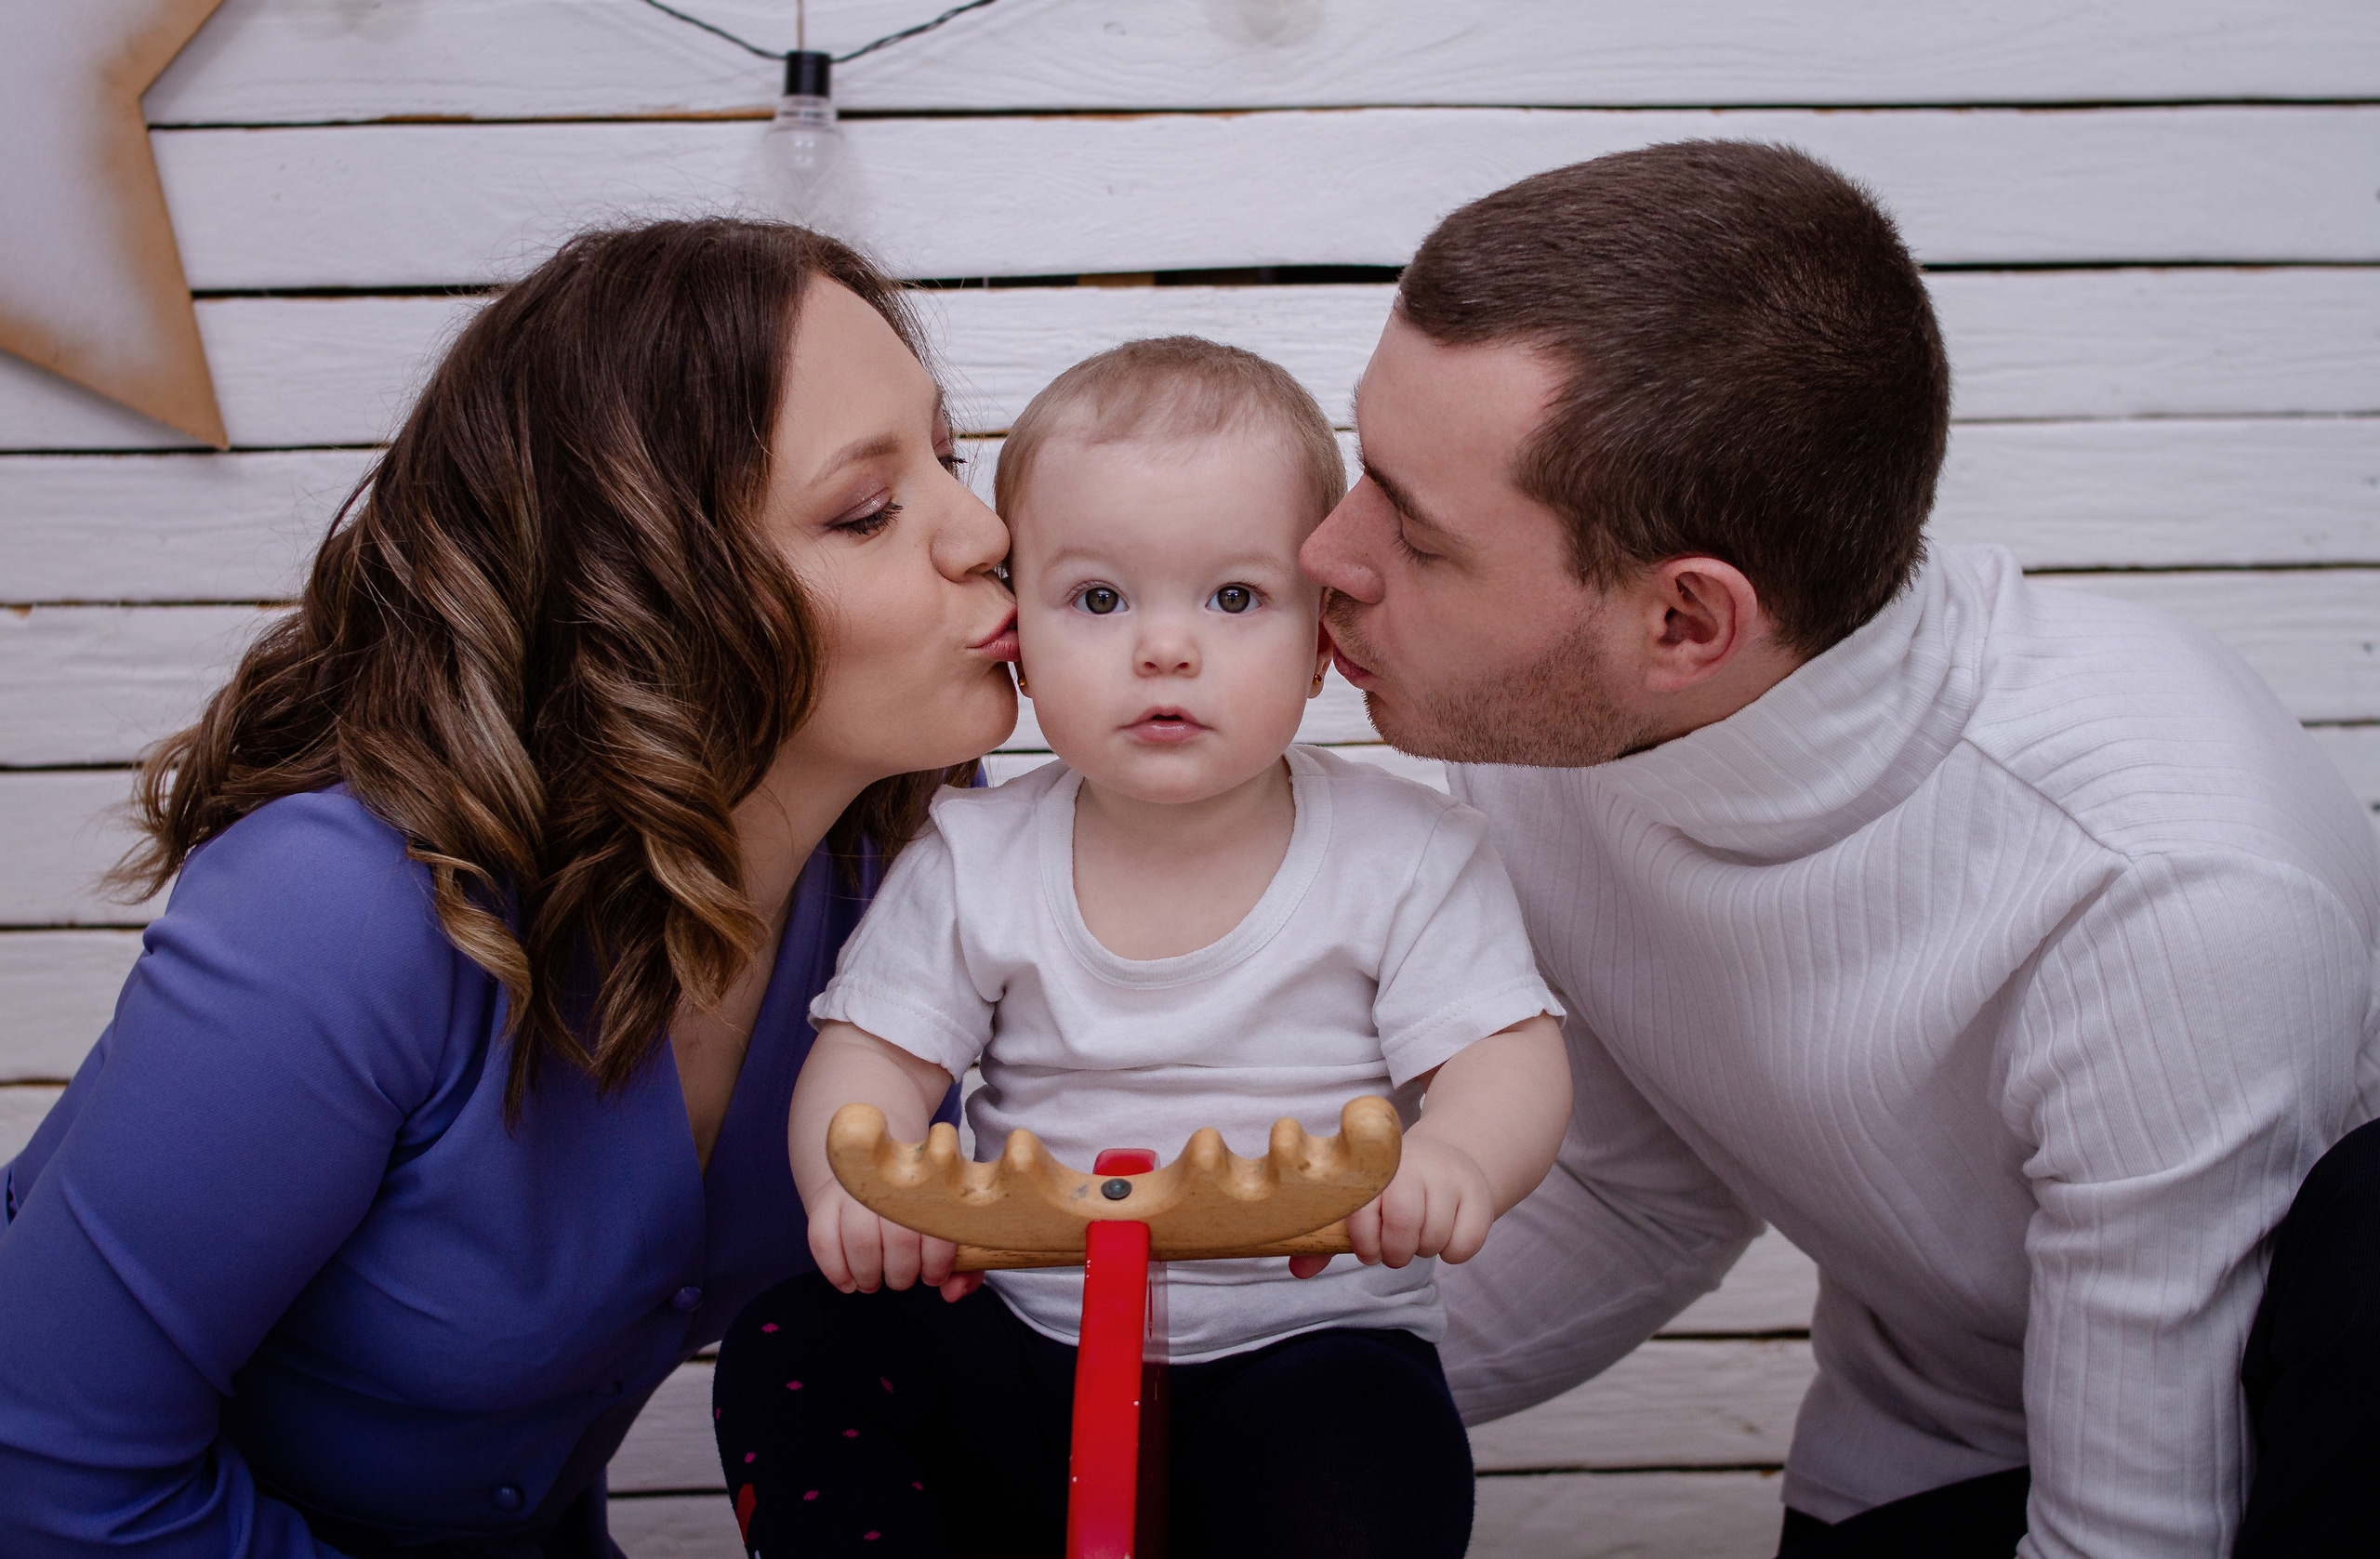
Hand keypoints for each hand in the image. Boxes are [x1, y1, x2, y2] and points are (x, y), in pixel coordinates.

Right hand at [805, 1181, 981, 1302]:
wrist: (875, 1170)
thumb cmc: (919, 1210)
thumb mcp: (949, 1230)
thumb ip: (964, 1266)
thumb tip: (952, 1293)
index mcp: (930, 1184)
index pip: (937, 1229)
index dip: (937, 1263)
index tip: (934, 1276)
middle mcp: (890, 1182)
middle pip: (899, 1239)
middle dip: (902, 1273)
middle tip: (903, 1279)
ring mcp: (854, 1190)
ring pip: (860, 1242)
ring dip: (869, 1276)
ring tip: (874, 1282)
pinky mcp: (824, 1202)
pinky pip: (822, 1241)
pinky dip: (836, 1271)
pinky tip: (848, 1283)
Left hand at [1289, 1136, 1495, 1278]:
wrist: (1449, 1158)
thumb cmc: (1392, 1191)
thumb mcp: (1360, 1204)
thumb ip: (1326, 1240)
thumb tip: (1298, 1270)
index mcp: (1377, 1166)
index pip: (1365, 1208)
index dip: (1364, 1240)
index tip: (1367, 1249)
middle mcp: (1416, 1166)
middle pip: (1405, 1225)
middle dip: (1395, 1252)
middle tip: (1393, 1250)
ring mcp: (1451, 1180)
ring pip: (1435, 1238)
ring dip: (1423, 1250)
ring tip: (1418, 1236)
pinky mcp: (1480, 1198)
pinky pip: (1465, 1246)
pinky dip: (1453, 1252)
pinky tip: (1445, 1235)